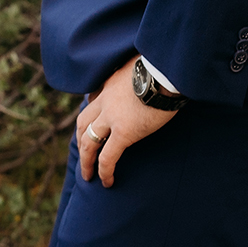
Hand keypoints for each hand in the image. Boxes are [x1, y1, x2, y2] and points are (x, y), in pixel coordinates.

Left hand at [75, 57, 177, 187]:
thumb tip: (151, 74)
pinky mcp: (123, 132)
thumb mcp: (142, 64)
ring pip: (88, 141)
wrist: (166, 69)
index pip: (93, 98)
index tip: (95, 122)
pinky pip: (107, 157)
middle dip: (81, 140)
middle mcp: (105, 99)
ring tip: (88, 176)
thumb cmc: (162, 65)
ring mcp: (111, 117)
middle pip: (82, 122)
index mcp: (110, 83)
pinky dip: (104, 171)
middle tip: (84, 154)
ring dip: (86, 160)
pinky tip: (107, 182)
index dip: (91, 113)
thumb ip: (138, 73)